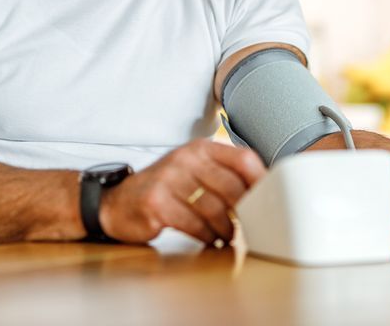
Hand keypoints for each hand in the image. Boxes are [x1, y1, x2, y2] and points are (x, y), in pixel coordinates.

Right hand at [98, 139, 265, 244]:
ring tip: (229, 237)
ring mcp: (170, 180)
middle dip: (245, 211)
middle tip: (250, 225)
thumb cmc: (165, 188)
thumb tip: (265, 190)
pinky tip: (210, 241)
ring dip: (227, 229)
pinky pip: (195, 225)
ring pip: (215, 209)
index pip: (243, 158)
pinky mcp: (157, 203)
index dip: (262, 180)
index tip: (271, 199)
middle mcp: (185, 159)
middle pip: (232, 187)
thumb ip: (223, 174)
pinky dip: (207, 237)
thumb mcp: (192, 170)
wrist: (117, 202)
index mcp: (200, 148)